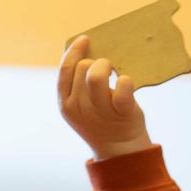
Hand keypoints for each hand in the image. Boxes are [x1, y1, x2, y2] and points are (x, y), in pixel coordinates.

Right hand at [58, 36, 152, 160]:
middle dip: (95, 62)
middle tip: (106, 68)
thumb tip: (86, 50)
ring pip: (96, 75)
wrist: (121, 150)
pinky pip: (122, 89)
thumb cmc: (102, 120)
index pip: (65, 70)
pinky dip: (125, 81)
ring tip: (114, 72)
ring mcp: (98, 112)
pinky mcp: (121, 113)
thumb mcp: (82, 106)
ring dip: (106, 66)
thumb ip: (79, 85)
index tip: (85, 39)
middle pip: (82, 68)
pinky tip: (126, 81)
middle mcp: (78, 108)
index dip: (74, 51)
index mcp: (65, 104)